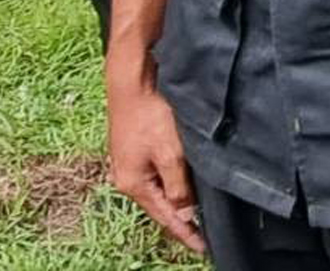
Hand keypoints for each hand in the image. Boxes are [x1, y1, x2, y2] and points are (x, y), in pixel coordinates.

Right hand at [107, 80, 204, 253]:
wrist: (133, 80)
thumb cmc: (150, 114)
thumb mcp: (170, 154)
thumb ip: (178, 187)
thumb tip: (185, 214)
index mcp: (133, 184)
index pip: (164, 217)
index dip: (185, 233)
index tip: (202, 248)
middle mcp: (127, 177)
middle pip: (160, 205)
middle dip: (181, 218)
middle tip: (203, 233)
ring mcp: (130, 162)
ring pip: (159, 188)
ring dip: (178, 198)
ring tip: (197, 212)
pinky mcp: (136, 148)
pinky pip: (157, 173)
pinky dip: (172, 180)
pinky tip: (184, 181)